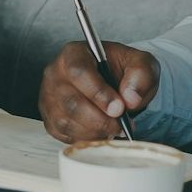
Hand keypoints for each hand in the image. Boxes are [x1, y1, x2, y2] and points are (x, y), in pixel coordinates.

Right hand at [39, 40, 159, 142]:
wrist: (116, 82)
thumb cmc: (123, 70)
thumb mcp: (141, 63)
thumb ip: (141, 75)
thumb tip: (130, 98)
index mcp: (74, 53)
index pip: (79, 72)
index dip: (99, 93)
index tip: (119, 108)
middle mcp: (56, 73)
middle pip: (71, 102)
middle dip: (100, 119)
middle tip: (120, 124)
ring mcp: (50, 97)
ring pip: (66, 122)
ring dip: (95, 131)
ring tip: (113, 127)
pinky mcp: (50, 119)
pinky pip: (65, 135)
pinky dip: (86, 138)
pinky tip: (100, 130)